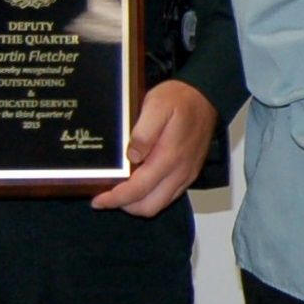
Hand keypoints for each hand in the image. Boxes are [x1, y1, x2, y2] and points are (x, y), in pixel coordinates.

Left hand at [91, 79, 217, 215]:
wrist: (205, 97)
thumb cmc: (179, 100)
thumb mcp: (156, 106)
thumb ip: (143, 133)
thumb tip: (132, 156)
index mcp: (168, 157)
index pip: (138, 190)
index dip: (115, 199)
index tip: (98, 200)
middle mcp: (179, 171)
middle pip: (148, 206)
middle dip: (125, 205)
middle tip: (106, 196)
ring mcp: (186, 174)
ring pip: (159, 204)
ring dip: (137, 203)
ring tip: (120, 191)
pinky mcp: (189, 173)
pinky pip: (169, 196)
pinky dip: (151, 197)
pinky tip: (140, 184)